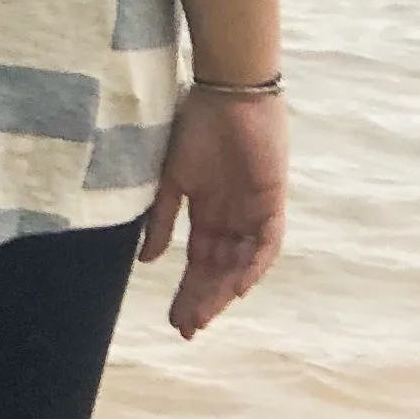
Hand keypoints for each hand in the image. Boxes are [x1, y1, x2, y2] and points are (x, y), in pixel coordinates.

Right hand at [140, 88, 286, 338]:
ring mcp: (254, 211)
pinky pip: (267, 241)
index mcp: (208, 212)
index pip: (199, 262)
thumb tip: (147, 261)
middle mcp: (232, 218)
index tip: (173, 320)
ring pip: (241, 263)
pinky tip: (238, 288)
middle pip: (219, 270)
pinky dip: (254, 265)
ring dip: (224, 291)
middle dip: (204, 300)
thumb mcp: (170, 178)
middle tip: (187, 329)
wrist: (226, 90)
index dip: (187, 291)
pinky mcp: (272, 200)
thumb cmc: (196, 124)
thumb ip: (161, 219)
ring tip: (205, 315)